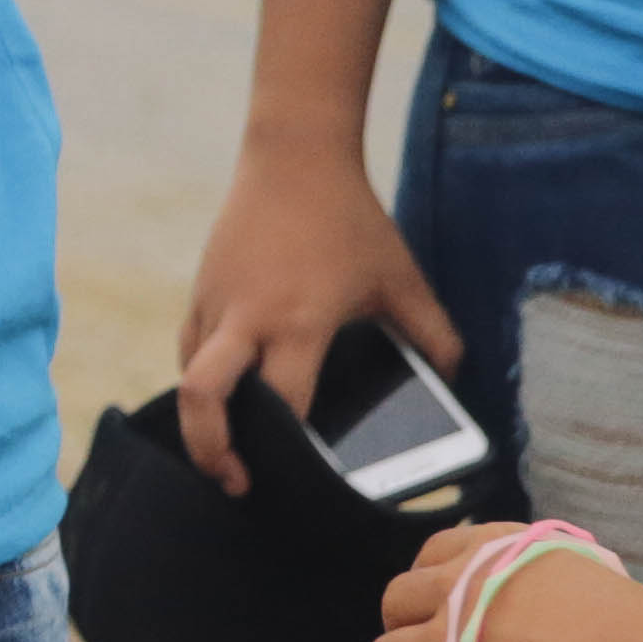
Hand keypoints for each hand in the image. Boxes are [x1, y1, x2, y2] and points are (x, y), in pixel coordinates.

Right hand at [176, 139, 457, 490]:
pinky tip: (227, 395)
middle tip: (235, 483)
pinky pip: (190, 350)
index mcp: (298, 322)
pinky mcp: (200, 291)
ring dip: (203, 420)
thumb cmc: (350, 220)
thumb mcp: (402, 279)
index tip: (300, 480)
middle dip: (211, 452)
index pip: (282, 405)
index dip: (288, 450)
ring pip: (189, 379)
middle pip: (203, 400)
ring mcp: (214, 304)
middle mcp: (246, 319)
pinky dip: (202, 380)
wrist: (293, 158)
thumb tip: (453, 380)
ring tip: (227, 451)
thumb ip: (434, 334)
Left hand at [354, 521, 642, 641]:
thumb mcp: (592, 587)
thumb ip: (553, 595)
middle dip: (400, 627)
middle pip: (399, 600)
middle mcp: (463, 586)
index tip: (427, 598)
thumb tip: (549, 624)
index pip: (441, 551)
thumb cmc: (642, 639)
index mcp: (502, 552)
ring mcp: (446, 640)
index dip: (427, 577)